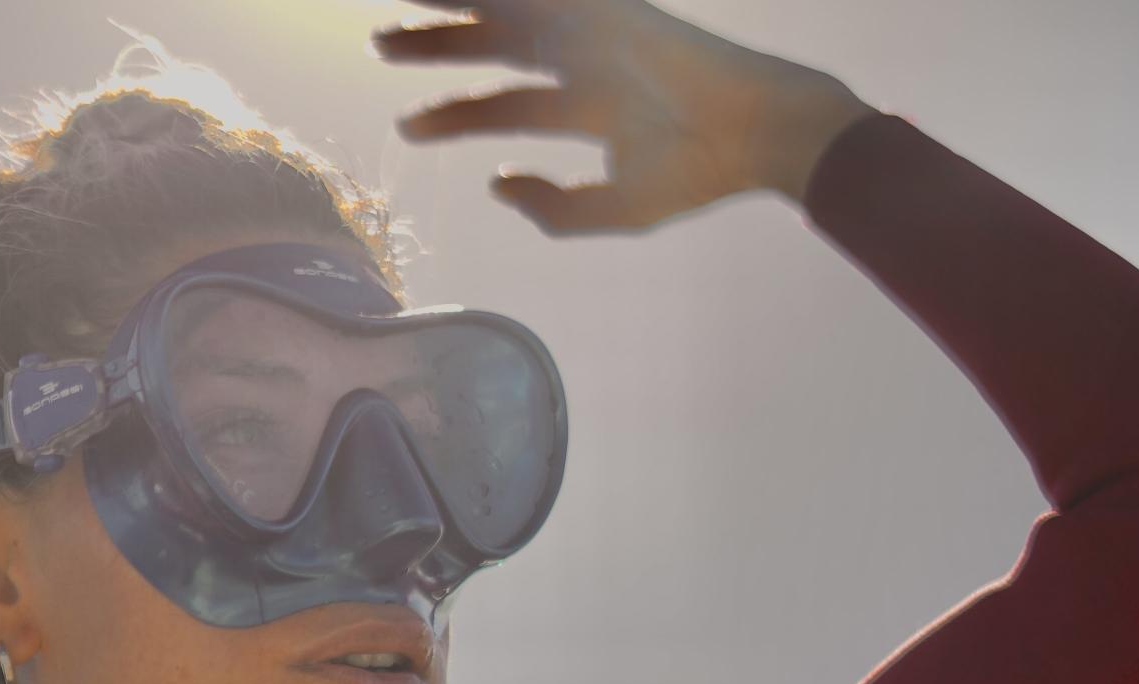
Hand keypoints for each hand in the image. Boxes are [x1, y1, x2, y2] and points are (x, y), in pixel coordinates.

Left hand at [374, 0, 876, 232]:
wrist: (760, 129)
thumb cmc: (699, 174)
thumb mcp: (615, 207)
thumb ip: (553, 208)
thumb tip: (494, 183)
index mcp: (587, 106)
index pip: (502, 107)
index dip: (451, 115)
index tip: (405, 126)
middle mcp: (583, 63)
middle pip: (494, 46)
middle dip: (437, 44)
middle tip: (379, 43)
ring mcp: (594, 31)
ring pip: (506, 8)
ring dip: (452, 2)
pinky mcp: (607, 9)